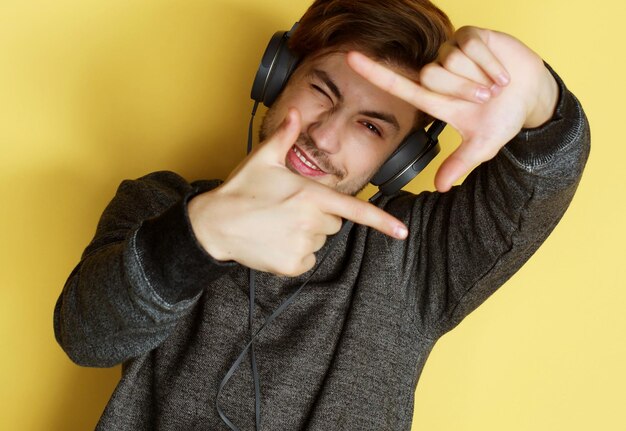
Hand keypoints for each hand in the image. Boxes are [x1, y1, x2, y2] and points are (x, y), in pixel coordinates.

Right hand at [188, 109, 407, 276]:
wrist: (214, 224)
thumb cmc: (241, 190)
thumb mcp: (263, 158)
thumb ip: (285, 135)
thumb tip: (295, 111)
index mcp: (310, 194)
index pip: (354, 209)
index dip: (382, 221)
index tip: (402, 233)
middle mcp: (311, 221)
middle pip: (334, 221)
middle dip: (319, 215)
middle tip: (289, 209)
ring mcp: (302, 245)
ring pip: (320, 240)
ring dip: (307, 234)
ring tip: (278, 224)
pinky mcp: (292, 265)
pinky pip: (306, 259)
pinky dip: (295, 254)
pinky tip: (274, 242)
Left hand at [347, 26, 558, 191]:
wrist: (531, 95)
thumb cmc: (502, 119)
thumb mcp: (481, 146)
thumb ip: (458, 163)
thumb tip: (439, 187)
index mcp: (434, 98)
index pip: (398, 84)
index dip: (374, 72)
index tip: (349, 59)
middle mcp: (438, 73)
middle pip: (430, 76)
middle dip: (461, 90)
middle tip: (484, 99)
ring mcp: (453, 53)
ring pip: (451, 61)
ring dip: (479, 77)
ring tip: (494, 86)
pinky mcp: (471, 36)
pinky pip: (472, 47)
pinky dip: (491, 64)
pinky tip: (501, 73)